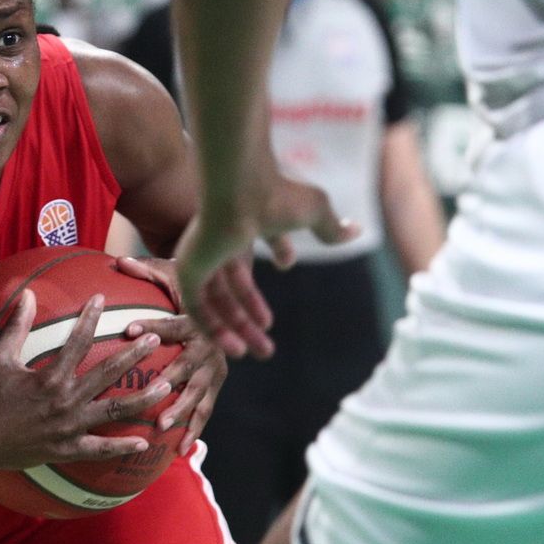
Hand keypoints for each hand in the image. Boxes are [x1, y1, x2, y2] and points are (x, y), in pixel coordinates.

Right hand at [0, 289, 172, 475]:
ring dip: (142, 398)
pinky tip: (143, 442)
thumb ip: (16, 326)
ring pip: (115, 411)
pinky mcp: (68, 449)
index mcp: (50, 377)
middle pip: (108, 373)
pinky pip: (100, 449)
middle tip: (154, 339)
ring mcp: (70, 427)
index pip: (78, 341)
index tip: (102, 298)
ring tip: (167, 386)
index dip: (90, 316)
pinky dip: (122, 446)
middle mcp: (66, 401)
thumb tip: (26, 294)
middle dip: (133, 354)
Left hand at [116, 257, 234, 453]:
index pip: (174, 322)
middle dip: (172, 379)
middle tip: (152, 392)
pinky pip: (206, 409)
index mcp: (197, 319)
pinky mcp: (217, 384)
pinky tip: (180, 448)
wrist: (232, 298)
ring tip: (161, 425)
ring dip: (181, 410)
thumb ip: (147, 270)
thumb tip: (119, 260)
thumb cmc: (193, 286)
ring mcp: (216, 367)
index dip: (154, 326)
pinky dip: (194, 429)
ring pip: (199, 392)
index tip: (130, 330)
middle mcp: (210, 344)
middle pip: (190, 364)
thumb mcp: (174, 273)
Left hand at [177, 162, 355, 352]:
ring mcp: (199, 255)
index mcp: (241, 223)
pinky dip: (215, 329)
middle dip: (250, 316)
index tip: (286, 265)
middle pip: (231, 285)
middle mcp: (216, 240)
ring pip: (215, 301)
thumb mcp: (314, 212)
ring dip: (237, 328)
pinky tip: (237, 348)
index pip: (250, 250)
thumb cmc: (277, 196)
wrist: (243, 192)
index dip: (271, 260)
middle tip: (267, 343)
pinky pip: (197, 308)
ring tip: (259, 351)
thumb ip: (331, 227)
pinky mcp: (187, 270)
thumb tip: (357, 231)